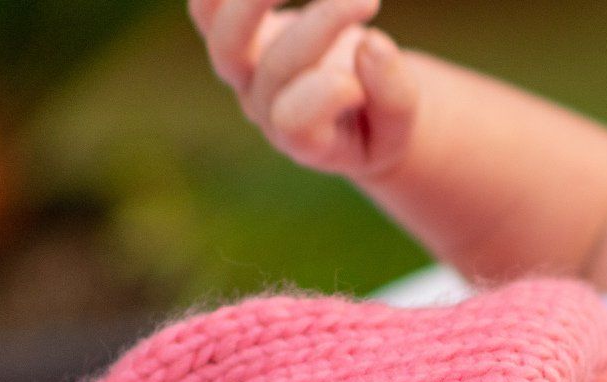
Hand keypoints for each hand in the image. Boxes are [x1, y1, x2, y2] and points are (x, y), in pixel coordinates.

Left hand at [191, 0, 418, 180]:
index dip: (328, 91)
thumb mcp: (400, 125)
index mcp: (306, 143)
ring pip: (224, 38)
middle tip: (369, 2)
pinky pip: (207, 9)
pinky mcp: (238, 36)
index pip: (296, 121)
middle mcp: (265, 110)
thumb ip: (394, 97)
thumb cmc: (378, 119)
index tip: (371, 65)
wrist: (349, 109)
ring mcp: (245, 72)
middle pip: (277, 68)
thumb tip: (374, 44)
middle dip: (323, 26)